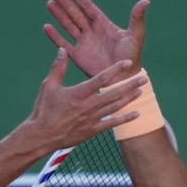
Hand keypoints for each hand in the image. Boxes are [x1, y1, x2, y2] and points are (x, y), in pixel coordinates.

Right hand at [25, 48, 146, 151]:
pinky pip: (112, 124)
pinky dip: (125, 119)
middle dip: (130, 84)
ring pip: (116, 107)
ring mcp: (92, 119)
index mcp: (79, 93)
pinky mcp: (93, 130)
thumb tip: (62, 50)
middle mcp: (89, 105)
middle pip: (114, 93)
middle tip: (144, 77)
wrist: (42, 136)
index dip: (116, 69)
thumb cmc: (43, 110)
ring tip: (141, 91)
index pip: (102, 78)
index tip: (127, 62)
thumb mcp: (48, 86)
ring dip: (130, 98)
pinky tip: (136, 114)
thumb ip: (57, 68)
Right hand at [44, 0, 149, 77]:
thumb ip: (137, 18)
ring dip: (58, 15)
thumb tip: (146, 1)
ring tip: (49, 3)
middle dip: (64, 3)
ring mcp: (83, 43)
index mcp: (103, 24)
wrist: (123, 78)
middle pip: (75, 13)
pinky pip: (64, 44)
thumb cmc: (131, 57)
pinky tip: (46, 27)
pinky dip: (55, 36)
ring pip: (68, 25)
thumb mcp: (135, 36)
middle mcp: (91, 31)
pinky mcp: (78, 56)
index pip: (87, 7)